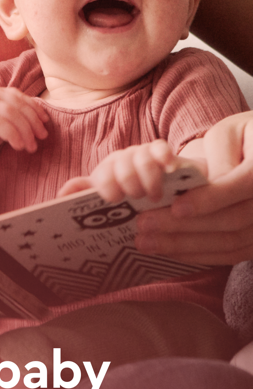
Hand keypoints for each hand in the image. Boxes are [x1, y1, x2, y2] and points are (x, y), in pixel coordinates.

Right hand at [0, 87, 48, 163]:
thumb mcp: (9, 121)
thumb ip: (22, 114)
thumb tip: (45, 119)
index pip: (21, 97)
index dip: (36, 109)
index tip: (46, 123)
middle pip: (17, 106)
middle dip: (32, 122)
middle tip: (42, 137)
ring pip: (10, 114)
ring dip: (25, 131)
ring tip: (31, 146)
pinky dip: (12, 135)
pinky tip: (18, 146)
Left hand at [58, 139, 177, 202]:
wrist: (156, 179)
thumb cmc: (128, 192)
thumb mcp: (107, 195)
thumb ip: (85, 194)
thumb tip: (61, 195)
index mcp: (107, 171)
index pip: (103, 176)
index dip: (108, 186)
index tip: (114, 199)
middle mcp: (123, 159)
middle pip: (123, 167)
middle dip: (130, 184)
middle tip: (138, 199)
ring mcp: (143, 154)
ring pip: (143, 159)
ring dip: (149, 179)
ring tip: (155, 197)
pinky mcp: (162, 152)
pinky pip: (162, 148)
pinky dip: (165, 156)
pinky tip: (169, 169)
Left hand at [135, 112, 252, 264]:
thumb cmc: (242, 137)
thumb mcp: (229, 134)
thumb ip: (218, 156)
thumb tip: (202, 186)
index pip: (243, 185)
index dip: (210, 199)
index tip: (176, 208)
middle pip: (232, 220)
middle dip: (185, 227)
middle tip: (144, 224)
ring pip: (230, 243)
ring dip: (185, 246)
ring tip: (146, 242)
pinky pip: (231, 254)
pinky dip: (199, 254)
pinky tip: (169, 250)